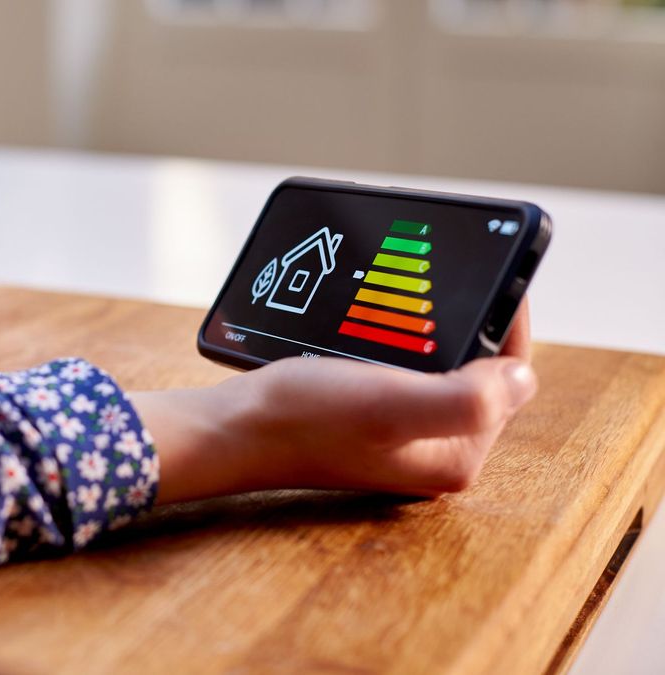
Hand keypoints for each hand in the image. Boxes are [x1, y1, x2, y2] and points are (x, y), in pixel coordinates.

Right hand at [136, 302, 535, 502]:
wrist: (229, 428)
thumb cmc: (301, 418)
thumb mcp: (390, 404)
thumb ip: (467, 398)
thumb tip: (522, 376)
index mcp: (453, 455)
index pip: (510, 378)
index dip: (506, 321)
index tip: (493, 272)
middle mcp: (431, 449)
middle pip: (477, 370)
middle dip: (467, 320)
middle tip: (447, 276)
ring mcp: (398, 434)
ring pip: (440, 364)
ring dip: (432, 326)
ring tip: (413, 289)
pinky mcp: (368, 418)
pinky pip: (404, 367)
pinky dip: (398, 338)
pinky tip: (379, 319)